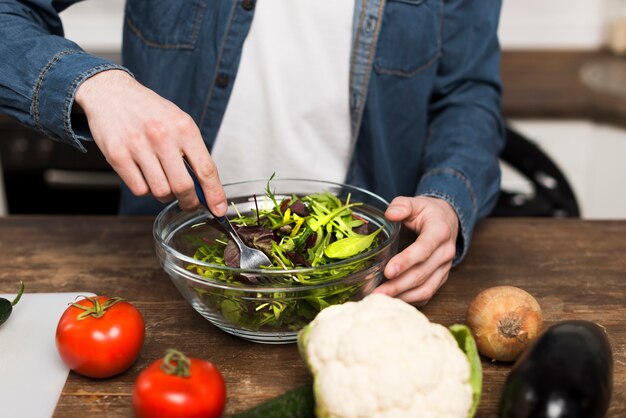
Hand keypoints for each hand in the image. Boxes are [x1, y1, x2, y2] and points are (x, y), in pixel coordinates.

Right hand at [74, 70, 226, 214]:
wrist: (112, 93)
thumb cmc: (150, 111)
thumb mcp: (179, 122)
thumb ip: (194, 152)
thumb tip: (207, 187)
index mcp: (184, 127)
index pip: (206, 169)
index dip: (214, 194)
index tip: (218, 209)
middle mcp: (162, 136)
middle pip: (183, 186)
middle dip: (190, 202)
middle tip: (190, 203)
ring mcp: (138, 146)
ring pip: (160, 191)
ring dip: (165, 195)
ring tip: (164, 181)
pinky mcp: (117, 156)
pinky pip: (139, 189)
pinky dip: (146, 190)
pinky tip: (146, 176)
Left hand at [373, 196, 458, 304]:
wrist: (448, 221)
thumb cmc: (428, 213)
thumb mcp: (416, 203)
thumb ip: (402, 205)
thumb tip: (390, 214)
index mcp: (440, 232)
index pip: (424, 249)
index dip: (407, 261)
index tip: (388, 271)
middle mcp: (445, 253)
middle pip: (422, 274)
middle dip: (398, 285)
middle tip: (377, 293)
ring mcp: (445, 268)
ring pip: (426, 288)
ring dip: (403, 296)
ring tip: (380, 299)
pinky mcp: (440, 279)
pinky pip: (427, 294)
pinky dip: (410, 300)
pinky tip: (392, 300)